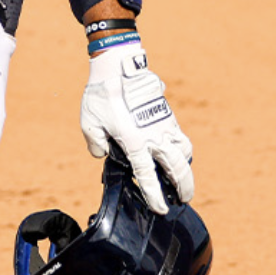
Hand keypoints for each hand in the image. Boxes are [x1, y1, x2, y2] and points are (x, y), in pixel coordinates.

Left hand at [80, 41, 194, 214]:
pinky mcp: (167, 114)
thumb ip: (95, 142)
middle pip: (177, 169)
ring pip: (184, 152)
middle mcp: (153, 137)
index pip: (147, 176)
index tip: (161, 209)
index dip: (155, 196)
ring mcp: (163, 125)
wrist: (119, 66)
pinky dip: (183, 149)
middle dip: (184, 188)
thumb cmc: (101, 94)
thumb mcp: (89, 122)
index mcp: (134, 142)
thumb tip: (101, 154)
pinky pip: (180, 136)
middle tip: (184, 200)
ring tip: (183, 179)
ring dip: (186, 168)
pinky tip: (179, 155)